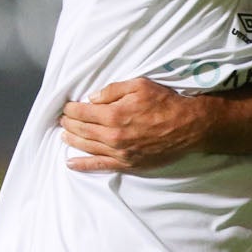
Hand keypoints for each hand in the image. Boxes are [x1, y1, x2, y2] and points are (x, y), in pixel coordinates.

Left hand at [60, 79, 213, 171]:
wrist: (188, 126)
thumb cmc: (165, 103)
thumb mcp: (139, 85)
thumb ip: (112, 90)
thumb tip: (92, 98)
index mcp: (114, 113)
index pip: (82, 112)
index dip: (71, 108)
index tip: (67, 106)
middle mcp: (113, 135)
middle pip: (81, 129)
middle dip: (69, 123)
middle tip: (63, 118)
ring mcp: (119, 152)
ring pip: (86, 147)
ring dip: (72, 140)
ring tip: (63, 134)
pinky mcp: (127, 163)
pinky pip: (99, 165)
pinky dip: (83, 164)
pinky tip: (70, 163)